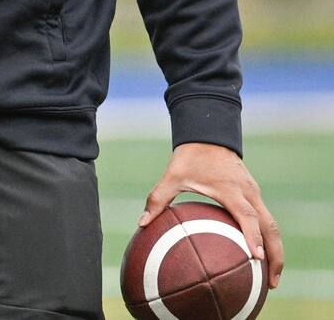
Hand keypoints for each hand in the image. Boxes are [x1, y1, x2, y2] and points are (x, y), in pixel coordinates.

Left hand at [140, 142, 282, 288]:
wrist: (209, 134)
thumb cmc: (190, 157)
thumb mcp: (172, 175)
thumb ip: (158, 199)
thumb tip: (142, 223)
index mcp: (231, 190)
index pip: (247, 216)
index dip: (253, 237)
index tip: (257, 258)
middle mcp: (248, 193)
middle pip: (270, 227)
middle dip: (275, 256)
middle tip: (271, 283)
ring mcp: (254, 194)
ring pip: (272, 225)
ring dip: (276, 250)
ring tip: (270, 278)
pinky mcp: (254, 194)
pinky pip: (266, 219)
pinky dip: (268, 238)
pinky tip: (260, 255)